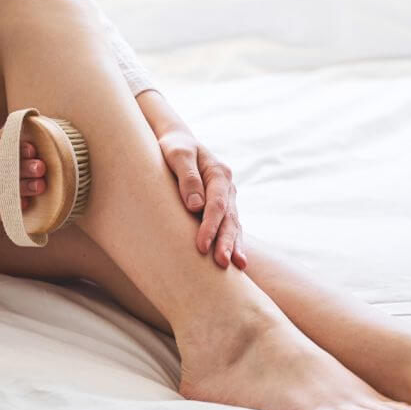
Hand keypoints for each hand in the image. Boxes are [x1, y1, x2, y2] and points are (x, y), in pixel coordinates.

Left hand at [157, 128, 246, 269]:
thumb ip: (187, 176)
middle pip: (229, 218)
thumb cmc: (173, 147)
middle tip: (221, 263)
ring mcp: (227, 198)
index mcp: (218, 173)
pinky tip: (237, 262)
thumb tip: (195, 206)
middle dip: (226, 242)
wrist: (177, 142)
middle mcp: (227, 187)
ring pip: (233, 225)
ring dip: (234, 246)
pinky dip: (234, 243)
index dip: (210, 226)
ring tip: (237, 267)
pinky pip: (230, 227)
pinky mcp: (222, 208)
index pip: (217, 204)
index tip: (201, 246)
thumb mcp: (176, 154)